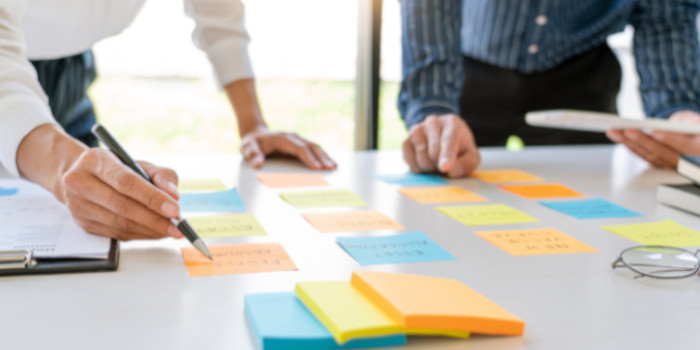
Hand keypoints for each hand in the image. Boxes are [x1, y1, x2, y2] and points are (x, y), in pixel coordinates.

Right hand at [16, 124, 182, 240]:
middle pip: (122, 206)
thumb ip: (161, 175)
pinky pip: (115, 233)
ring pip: (119, 223)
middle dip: (154, 219)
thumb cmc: (117, 168)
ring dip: (149, 230)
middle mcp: (80, 182)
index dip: (152, 198)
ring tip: (169, 230)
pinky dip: (139, 235)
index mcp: (95, 161)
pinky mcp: (82, 222)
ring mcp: (78, 205)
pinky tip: (154, 233)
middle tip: (177, 226)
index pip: (126, 182)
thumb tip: (173, 196)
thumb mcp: (140, 163)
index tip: (174, 210)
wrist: (82, 175)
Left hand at [240, 125, 336, 169]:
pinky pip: (313, 151)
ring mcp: (298, 141)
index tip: (317, 167)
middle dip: (322, 157)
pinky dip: (322, 157)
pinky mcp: (300, 146)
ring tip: (334, 167)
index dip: (308, 157)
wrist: (255, 135)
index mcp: (283, 138)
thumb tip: (258, 163)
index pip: (299, 148)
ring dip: (325, 157)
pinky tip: (329, 165)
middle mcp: (293, 138)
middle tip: (331, 167)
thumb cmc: (252, 143)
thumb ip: (252, 155)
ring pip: (315, 147)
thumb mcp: (248, 148)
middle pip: (311, 146)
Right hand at [402, 114, 480, 177]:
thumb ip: (467, 163)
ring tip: (435, 164)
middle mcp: (433, 122)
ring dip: (428, 167)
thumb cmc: (459, 148)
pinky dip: (416, 167)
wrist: (443, 138)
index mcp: (452, 123)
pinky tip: (424, 165)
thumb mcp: (471, 156)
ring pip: (420, 155)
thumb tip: (450, 171)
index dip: (447, 155)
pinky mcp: (406, 140)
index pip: (448, 140)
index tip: (445, 168)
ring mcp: (417, 130)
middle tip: (444, 166)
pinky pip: (408, 158)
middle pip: (433, 152)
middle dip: (439, 166)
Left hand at [606, 110, 699, 167]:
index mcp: (698, 151)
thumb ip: (692, 121)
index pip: (685, 146)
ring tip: (615, 131)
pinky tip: (617, 136)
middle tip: (628, 130)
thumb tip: (689, 122)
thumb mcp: (695, 120)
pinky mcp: (658, 165)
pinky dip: (630, 146)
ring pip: (649, 156)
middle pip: (662, 153)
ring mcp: (670, 166)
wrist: (692, 137)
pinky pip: (643, 156)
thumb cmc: (694, 126)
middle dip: (643, 141)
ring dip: (630, 143)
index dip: (670, 139)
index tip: (656, 132)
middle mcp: (685, 163)